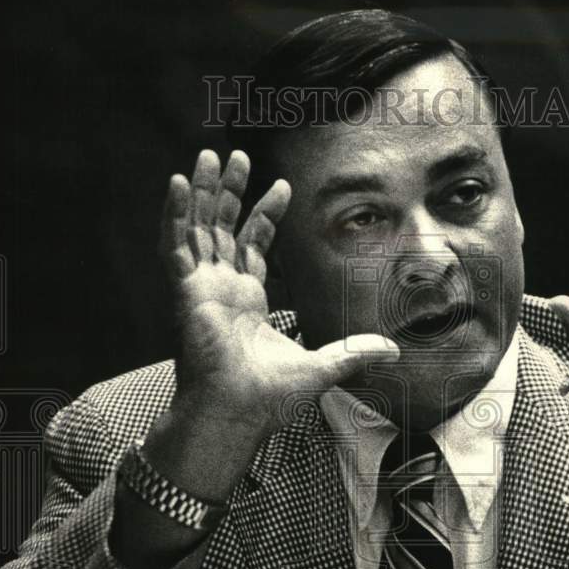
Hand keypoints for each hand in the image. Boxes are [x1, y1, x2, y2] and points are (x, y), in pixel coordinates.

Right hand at [160, 149, 398, 436]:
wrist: (237, 413)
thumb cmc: (269, 398)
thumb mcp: (323, 366)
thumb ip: (355, 353)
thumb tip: (395, 349)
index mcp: (246, 299)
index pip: (253, 244)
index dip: (265, 213)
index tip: (281, 184)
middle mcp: (220, 287)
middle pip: (222, 226)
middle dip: (229, 191)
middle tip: (237, 156)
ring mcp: (200, 286)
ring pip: (197, 226)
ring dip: (201, 191)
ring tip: (207, 154)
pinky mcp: (184, 290)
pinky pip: (175, 243)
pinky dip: (174, 213)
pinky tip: (176, 182)